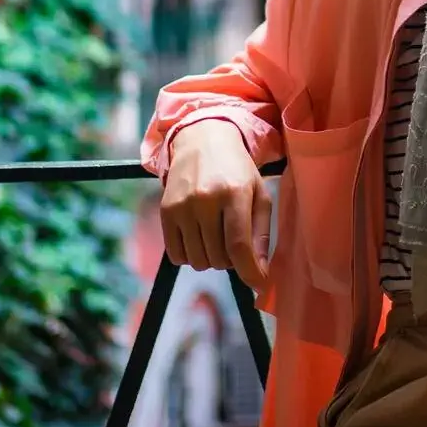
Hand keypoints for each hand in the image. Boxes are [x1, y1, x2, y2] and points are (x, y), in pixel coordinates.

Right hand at [160, 119, 272, 287]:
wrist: (202, 141)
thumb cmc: (237, 171)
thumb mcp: (259, 194)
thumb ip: (261, 234)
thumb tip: (260, 273)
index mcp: (235, 193)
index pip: (239, 245)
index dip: (249, 272)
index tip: (257, 285)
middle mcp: (205, 199)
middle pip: (218, 258)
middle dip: (231, 259)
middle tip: (233, 239)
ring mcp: (182, 206)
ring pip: (198, 261)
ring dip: (210, 258)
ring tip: (216, 236)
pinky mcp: (165, 211)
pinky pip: (177, 255)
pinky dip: (190, 255)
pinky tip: (198, 236)